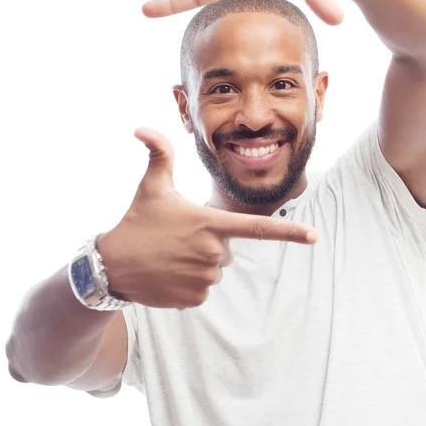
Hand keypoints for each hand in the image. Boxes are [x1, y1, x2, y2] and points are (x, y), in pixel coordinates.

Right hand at [97, 127, 317, 309]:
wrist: (111, 266)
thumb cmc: (136, 220)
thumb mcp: (150, 186)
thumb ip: (158, 154)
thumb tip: (141, 126)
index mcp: (210, 223)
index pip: (257, 228)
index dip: (289, 232)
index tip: (314, 237)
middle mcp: (213, 253)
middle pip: (227, 249)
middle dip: (209, 243)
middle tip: (179, 238)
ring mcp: (204, 279)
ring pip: (215, 270)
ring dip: (198, 263)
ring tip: (170, 256)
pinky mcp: (194, 300)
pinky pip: (202, 289)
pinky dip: (188, 282)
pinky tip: (168, 274)